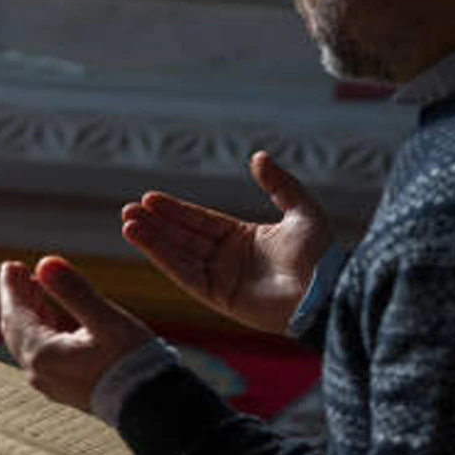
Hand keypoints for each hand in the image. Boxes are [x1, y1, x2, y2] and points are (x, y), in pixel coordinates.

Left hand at [0, 256, 153, 412]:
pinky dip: (41, 330)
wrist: (149, 404)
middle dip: (17, 298)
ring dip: (29, 313)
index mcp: (43, 355)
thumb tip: (45, 262)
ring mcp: (51, 383)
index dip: (11, 288)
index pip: (15, 316)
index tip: (11, 265)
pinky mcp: (65, 388)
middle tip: (18, 271)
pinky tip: (52, 317)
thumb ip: (73, 290)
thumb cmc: (129, 362)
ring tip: (36, 288)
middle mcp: (40, 373)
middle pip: (16, 329)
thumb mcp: (104, 319)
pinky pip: (41, 354)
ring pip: (28, 342)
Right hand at [121, 150, 333, 333]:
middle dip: (157, 224)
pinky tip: (143, 241)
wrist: (327, 290)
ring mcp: (223, 279)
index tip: (149, 198)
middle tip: (129, 209)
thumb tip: (258, 157)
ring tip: (127, 222)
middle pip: (184, 237)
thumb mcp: (301, 209)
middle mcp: (229, 259)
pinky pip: (184, 274)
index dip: (176, 210)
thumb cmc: (321, 254)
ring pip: (179, 255)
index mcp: (245, 239)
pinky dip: (162, 258)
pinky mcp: (219, 297)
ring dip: (153, 240)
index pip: (201, 221)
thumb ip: (279, 184)